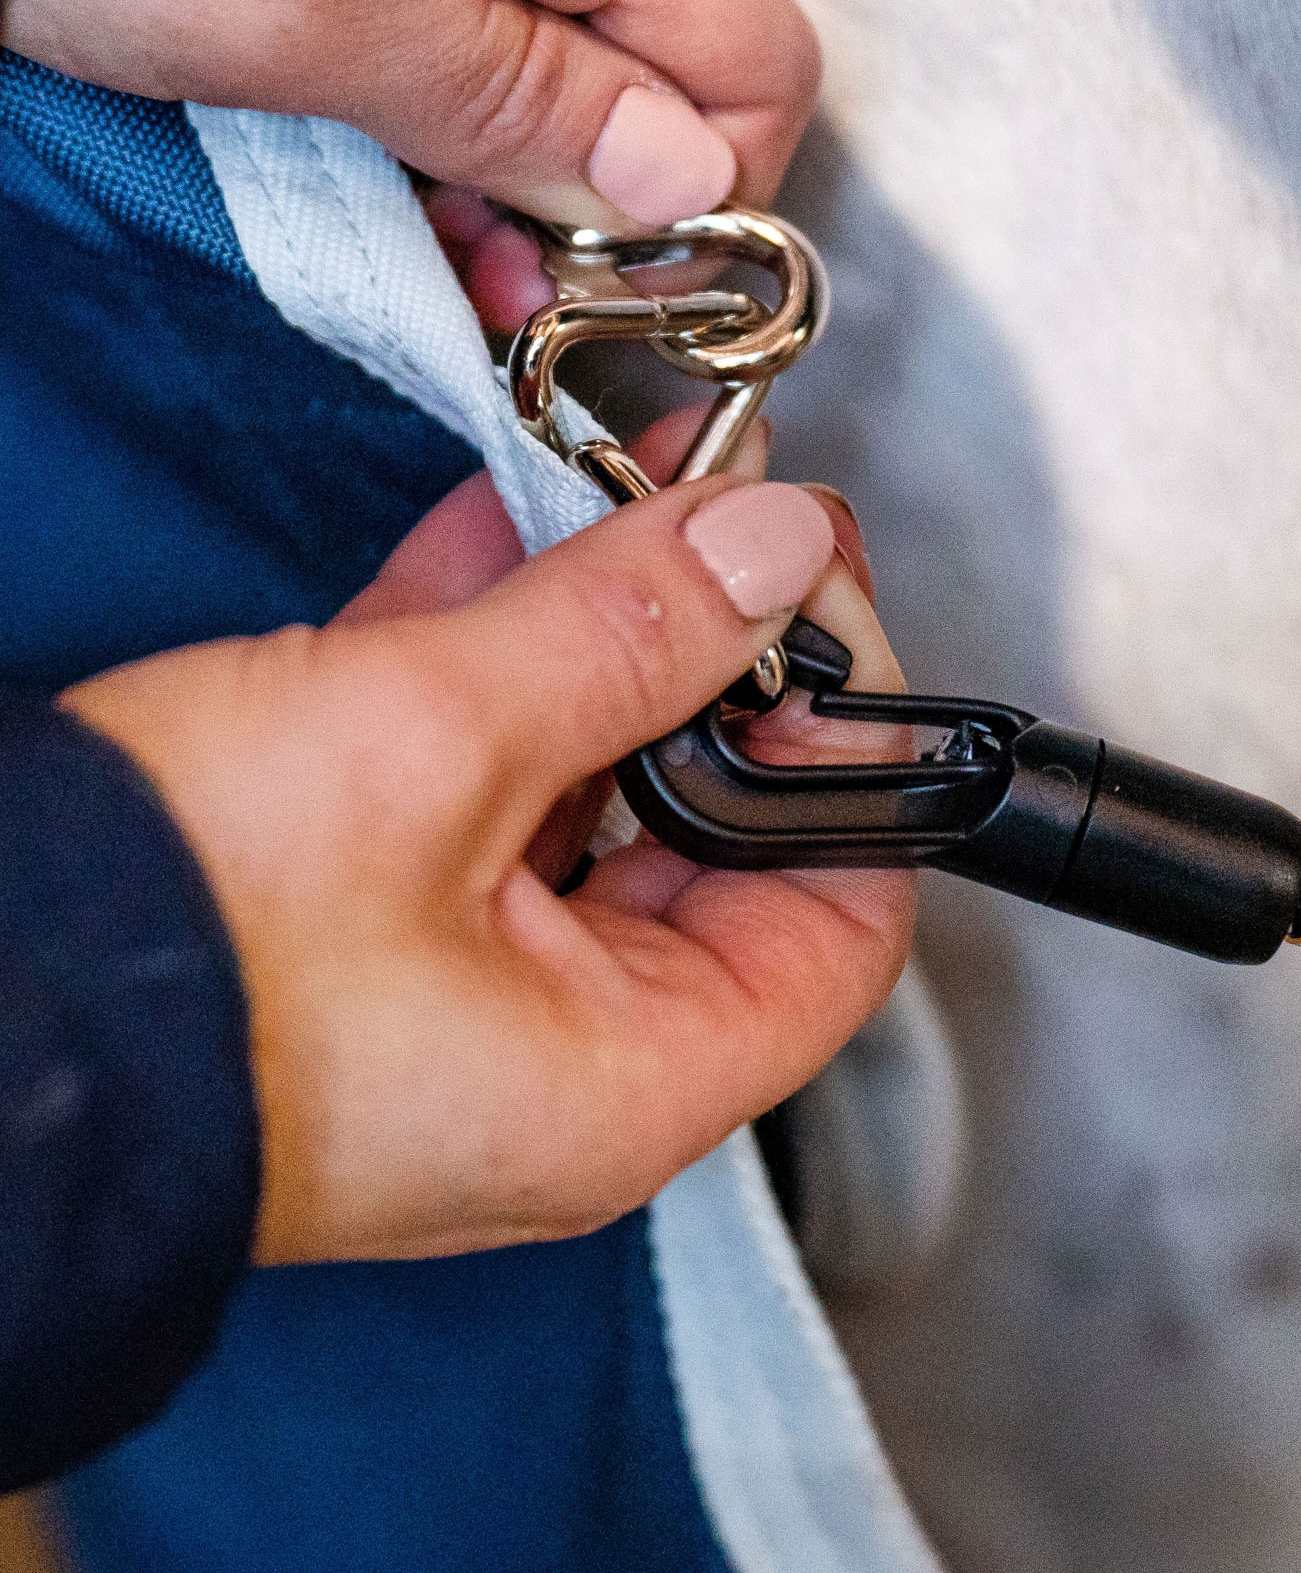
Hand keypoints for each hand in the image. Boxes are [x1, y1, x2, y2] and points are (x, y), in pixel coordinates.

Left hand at [4, 0, 818, 231]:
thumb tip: (688, 180)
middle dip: (598, 192)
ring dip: (516, 149)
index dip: (704, 201)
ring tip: (412, 221)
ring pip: (577, 32)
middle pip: (671, 53)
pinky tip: (378, 131)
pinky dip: (454, 78)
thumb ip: (522, 104)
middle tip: (486, 283)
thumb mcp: (320, 16)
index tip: (598, 289)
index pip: (755, 61)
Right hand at [62, 464, 910, 1263]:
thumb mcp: (433, 746)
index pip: (840, 929)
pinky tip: (495, 534)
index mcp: (623, 1081)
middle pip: (713, 844)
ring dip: (600, 640)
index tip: (825, 612)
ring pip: (580, 797)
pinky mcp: (359, 928)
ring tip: (625, 490)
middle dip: (720, 665)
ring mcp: (453, 995)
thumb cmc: (172, 952)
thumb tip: (773, 550)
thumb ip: (624, 636)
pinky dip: (487, 665)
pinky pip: (464, 789)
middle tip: (729, 521)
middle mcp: (555, 1061)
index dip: (855, 761)